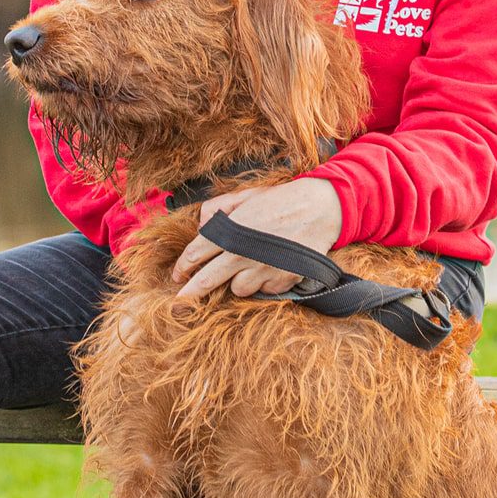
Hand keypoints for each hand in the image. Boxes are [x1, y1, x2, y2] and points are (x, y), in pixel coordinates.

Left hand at [171, 178, 342, 299]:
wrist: (319, 208)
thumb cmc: (281, 200)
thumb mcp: (245, 196)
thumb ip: (217, 208)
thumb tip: (201, 224)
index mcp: (228, 232)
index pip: (194, 255)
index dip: (181, 267)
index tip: (177, 275)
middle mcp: (241, 254)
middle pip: (206, 281)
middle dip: (190, 293)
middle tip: (180, 301)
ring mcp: (262, 270)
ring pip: (238, 290)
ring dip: (237, 282)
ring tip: (248, 266)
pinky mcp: (281, 280)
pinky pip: (264, 291)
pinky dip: (264, 282)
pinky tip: (270, 267)